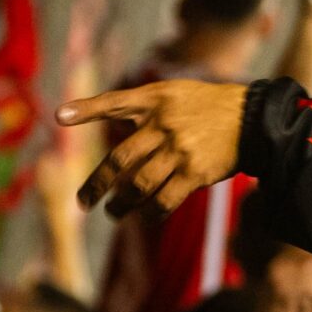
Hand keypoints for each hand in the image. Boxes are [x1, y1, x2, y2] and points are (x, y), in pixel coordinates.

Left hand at [59, 80, 247, 217]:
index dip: (87, 109)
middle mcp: (164, 124)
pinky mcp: (195, 172)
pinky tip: (144, 217)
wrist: (252, 119)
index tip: (59, 117)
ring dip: (121, 204)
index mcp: (155, 100)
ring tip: (112, 213)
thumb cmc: (205, 106)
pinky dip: (150, 212)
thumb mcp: (171, 94)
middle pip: (120, 159)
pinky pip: (165, 199)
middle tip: (84, 202)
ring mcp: (179, 150)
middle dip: (97, 184)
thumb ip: (134, 106)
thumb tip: (90, 121)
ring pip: (139, 185)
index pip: (115, 102)